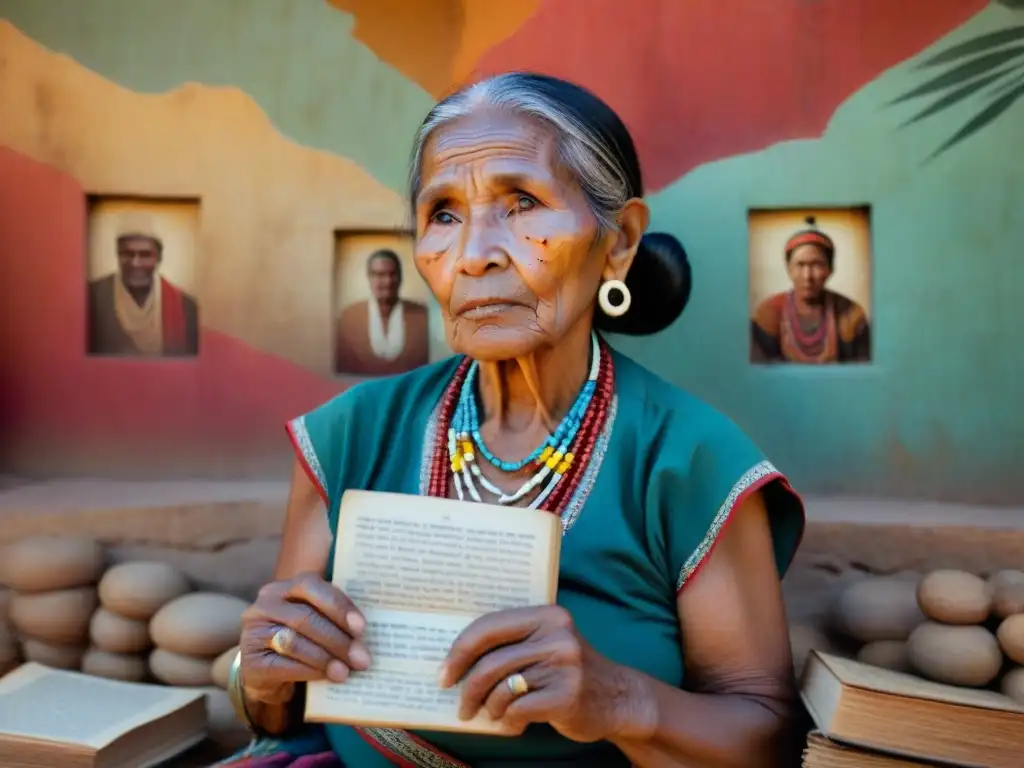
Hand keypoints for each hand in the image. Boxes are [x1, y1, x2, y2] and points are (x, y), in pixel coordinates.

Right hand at [239, 572, 371, 704]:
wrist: (265, 671)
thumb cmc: (299, 638)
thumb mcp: (313, 620)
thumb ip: (332, 617)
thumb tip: (364, 636)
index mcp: (284, 588)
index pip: (312, 587)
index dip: (338, 606)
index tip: (362, 628)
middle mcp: (265, 605)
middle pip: (305, 618)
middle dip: (337, 639)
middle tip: (361, 658)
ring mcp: (254, 633)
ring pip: (295, 642)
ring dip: (326, 658)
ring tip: (346, 671)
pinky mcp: (251, 662)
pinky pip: (285, 665)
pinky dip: (311, 671)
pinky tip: (327, 677)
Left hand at [438, 605, 641, 742]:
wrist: (620, 698)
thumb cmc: (569, 672)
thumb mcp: (546, 644)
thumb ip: (511, 645)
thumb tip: (455, 664)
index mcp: (546, 615)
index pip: (488, 626)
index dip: (459, 651)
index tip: (444, 674)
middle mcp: (556, 635)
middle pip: (491, 662)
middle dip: (467, 689)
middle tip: (461, 706)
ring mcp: (564, 665)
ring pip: (502, 689)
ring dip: (489, 708)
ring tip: (492, 715)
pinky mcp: (567, 695)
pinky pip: (518, 710)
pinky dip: (509, 721)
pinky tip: (514, 724)